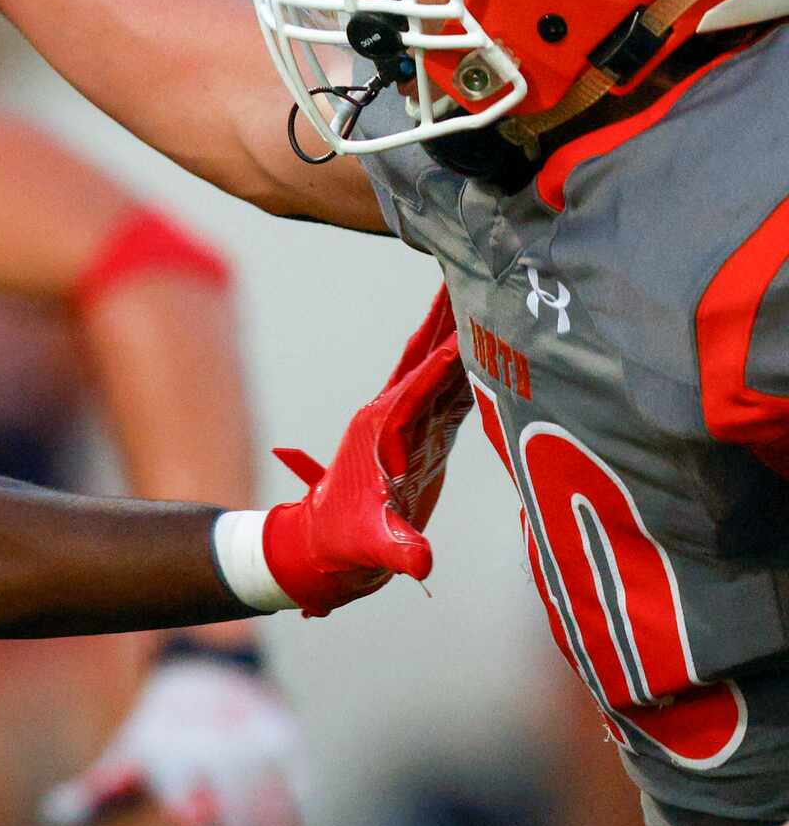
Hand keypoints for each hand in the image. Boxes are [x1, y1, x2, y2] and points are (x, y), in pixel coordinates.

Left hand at [42, 644, 310, 825]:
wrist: (212, 686)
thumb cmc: (159, 744)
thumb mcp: (124, 760)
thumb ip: (96, 793)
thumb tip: (53, 814)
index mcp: (170, 748)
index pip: (181, 778)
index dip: (188, 799)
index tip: (189, 822)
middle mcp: (217, 746)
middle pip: (238, 805)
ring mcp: (257, 749)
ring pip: (276, 811)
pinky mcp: (289, 756)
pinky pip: (299, 807)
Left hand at [259, 289, 467, 613]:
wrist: (327, 549)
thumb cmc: (344, 544)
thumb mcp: (373, 547)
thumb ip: (397, 551)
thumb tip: (416, 564)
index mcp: (382, 427)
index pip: (421, 381)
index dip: (449, 353)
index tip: (474, 315)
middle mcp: (394, 412)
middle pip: (429, 354)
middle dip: (452, 312)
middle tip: (475, 261)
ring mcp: (411, 420)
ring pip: (443, 364)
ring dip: (465, 327)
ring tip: (490, 282)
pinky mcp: (428, 433)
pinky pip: (455, 386)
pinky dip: (475, 359)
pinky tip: (497, 336)